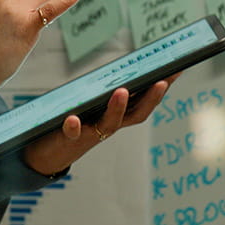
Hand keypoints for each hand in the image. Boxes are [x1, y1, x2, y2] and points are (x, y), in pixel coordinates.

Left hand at [21, 75, 177, 175]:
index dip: (162, 87)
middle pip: (136, 114)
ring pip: (109, 123)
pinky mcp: (68, 139)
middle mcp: (109, 126)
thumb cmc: (73, 125)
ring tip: (122, 91)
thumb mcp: (93, 106)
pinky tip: (73, 118)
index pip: (145, 101)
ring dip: (117, 108)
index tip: (178, 69)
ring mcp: (90, 133)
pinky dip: (74, 126)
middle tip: (163, 80)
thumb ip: (106, 91)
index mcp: (117, 115)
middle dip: (151, 98)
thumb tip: (121, 68)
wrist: (47, 156)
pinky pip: (72, 133)